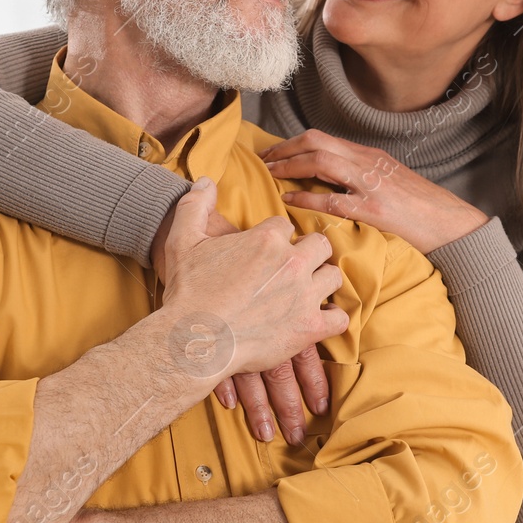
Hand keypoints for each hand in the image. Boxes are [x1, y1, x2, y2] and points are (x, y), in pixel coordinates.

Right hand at [156, 177, 348, 384]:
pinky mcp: (309, 327)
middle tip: (292, 269)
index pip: (286, 226)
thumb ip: (195, 205)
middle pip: (320, 245)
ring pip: (333, 276)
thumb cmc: (187, 293)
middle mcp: (292, 263)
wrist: (192, 341)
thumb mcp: (182, 241)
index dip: (276, 239)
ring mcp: (304, 295)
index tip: (266, 253)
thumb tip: (207, 180)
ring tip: (306, 291)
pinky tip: (316, 320)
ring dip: (321, 281)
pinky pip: (340, 317)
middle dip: (308, 253)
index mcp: (267, 239)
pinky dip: (331, 319)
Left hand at [260, 130, 489, 253]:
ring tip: (269, 175)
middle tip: (262, 160)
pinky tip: (290, 200)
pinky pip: (333, 199)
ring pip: (322, 162)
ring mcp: (371, 184)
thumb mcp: (388, 181)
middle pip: (316, 142)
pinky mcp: (375, 210)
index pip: (322, 138)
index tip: (272, 153)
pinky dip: (307, 197)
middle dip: (284, 149)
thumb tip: (330, 179)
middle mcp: (367, 163)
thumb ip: (361, 175)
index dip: (292, 143)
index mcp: (369, 155)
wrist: (452, 223)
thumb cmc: (421, 206)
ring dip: (290, 166)